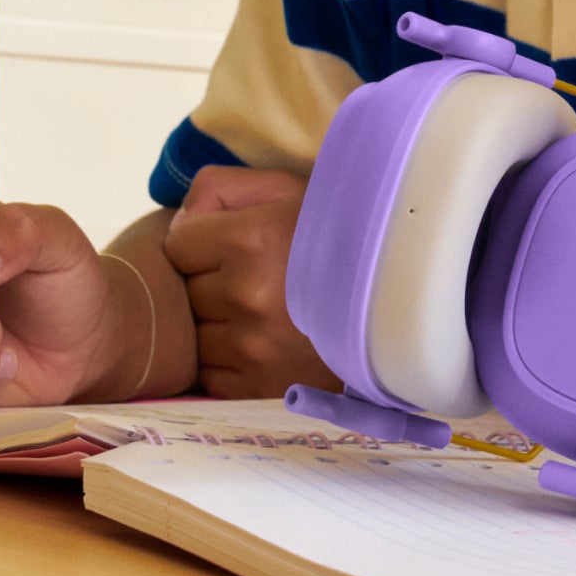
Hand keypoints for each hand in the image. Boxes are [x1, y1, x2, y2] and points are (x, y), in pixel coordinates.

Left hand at [163, 166, 335, 398]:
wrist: (398, 299)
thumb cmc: (340, 233)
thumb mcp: (288, 190)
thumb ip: (221, 188)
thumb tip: (179, 219)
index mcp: (252, 240)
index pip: (177, 243)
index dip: (201, 239)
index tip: (231, 241)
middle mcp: (248, 297)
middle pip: (186, 290)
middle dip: (211, 280)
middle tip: (256, 274)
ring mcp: (253, 349)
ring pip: (196, 334)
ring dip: (219, 323)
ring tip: (264, 308)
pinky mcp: (260, 388)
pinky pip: (213, 373)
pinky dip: (231, 360)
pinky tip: (267, 340)